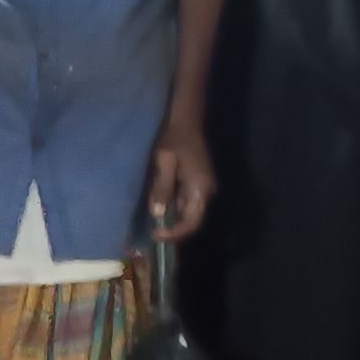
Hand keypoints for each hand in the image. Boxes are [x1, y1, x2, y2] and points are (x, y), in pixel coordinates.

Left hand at [143, 108, 215, 243]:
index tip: (157, 235)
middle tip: (152, 233)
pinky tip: (160, 206)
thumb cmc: (174, 140)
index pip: (191, 222)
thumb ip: (162, 188)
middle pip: (192, 221)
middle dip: (173, 229)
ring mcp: (204, 190)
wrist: (186, 124)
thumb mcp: (164, 163)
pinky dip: (174, 209)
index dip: (175, 233)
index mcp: (200, 189)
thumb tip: (158, 213)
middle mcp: (207, 193)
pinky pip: (187, 204)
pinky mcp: (199, 186)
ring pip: (189, 214)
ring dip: (172, 219)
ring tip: (155, 219)